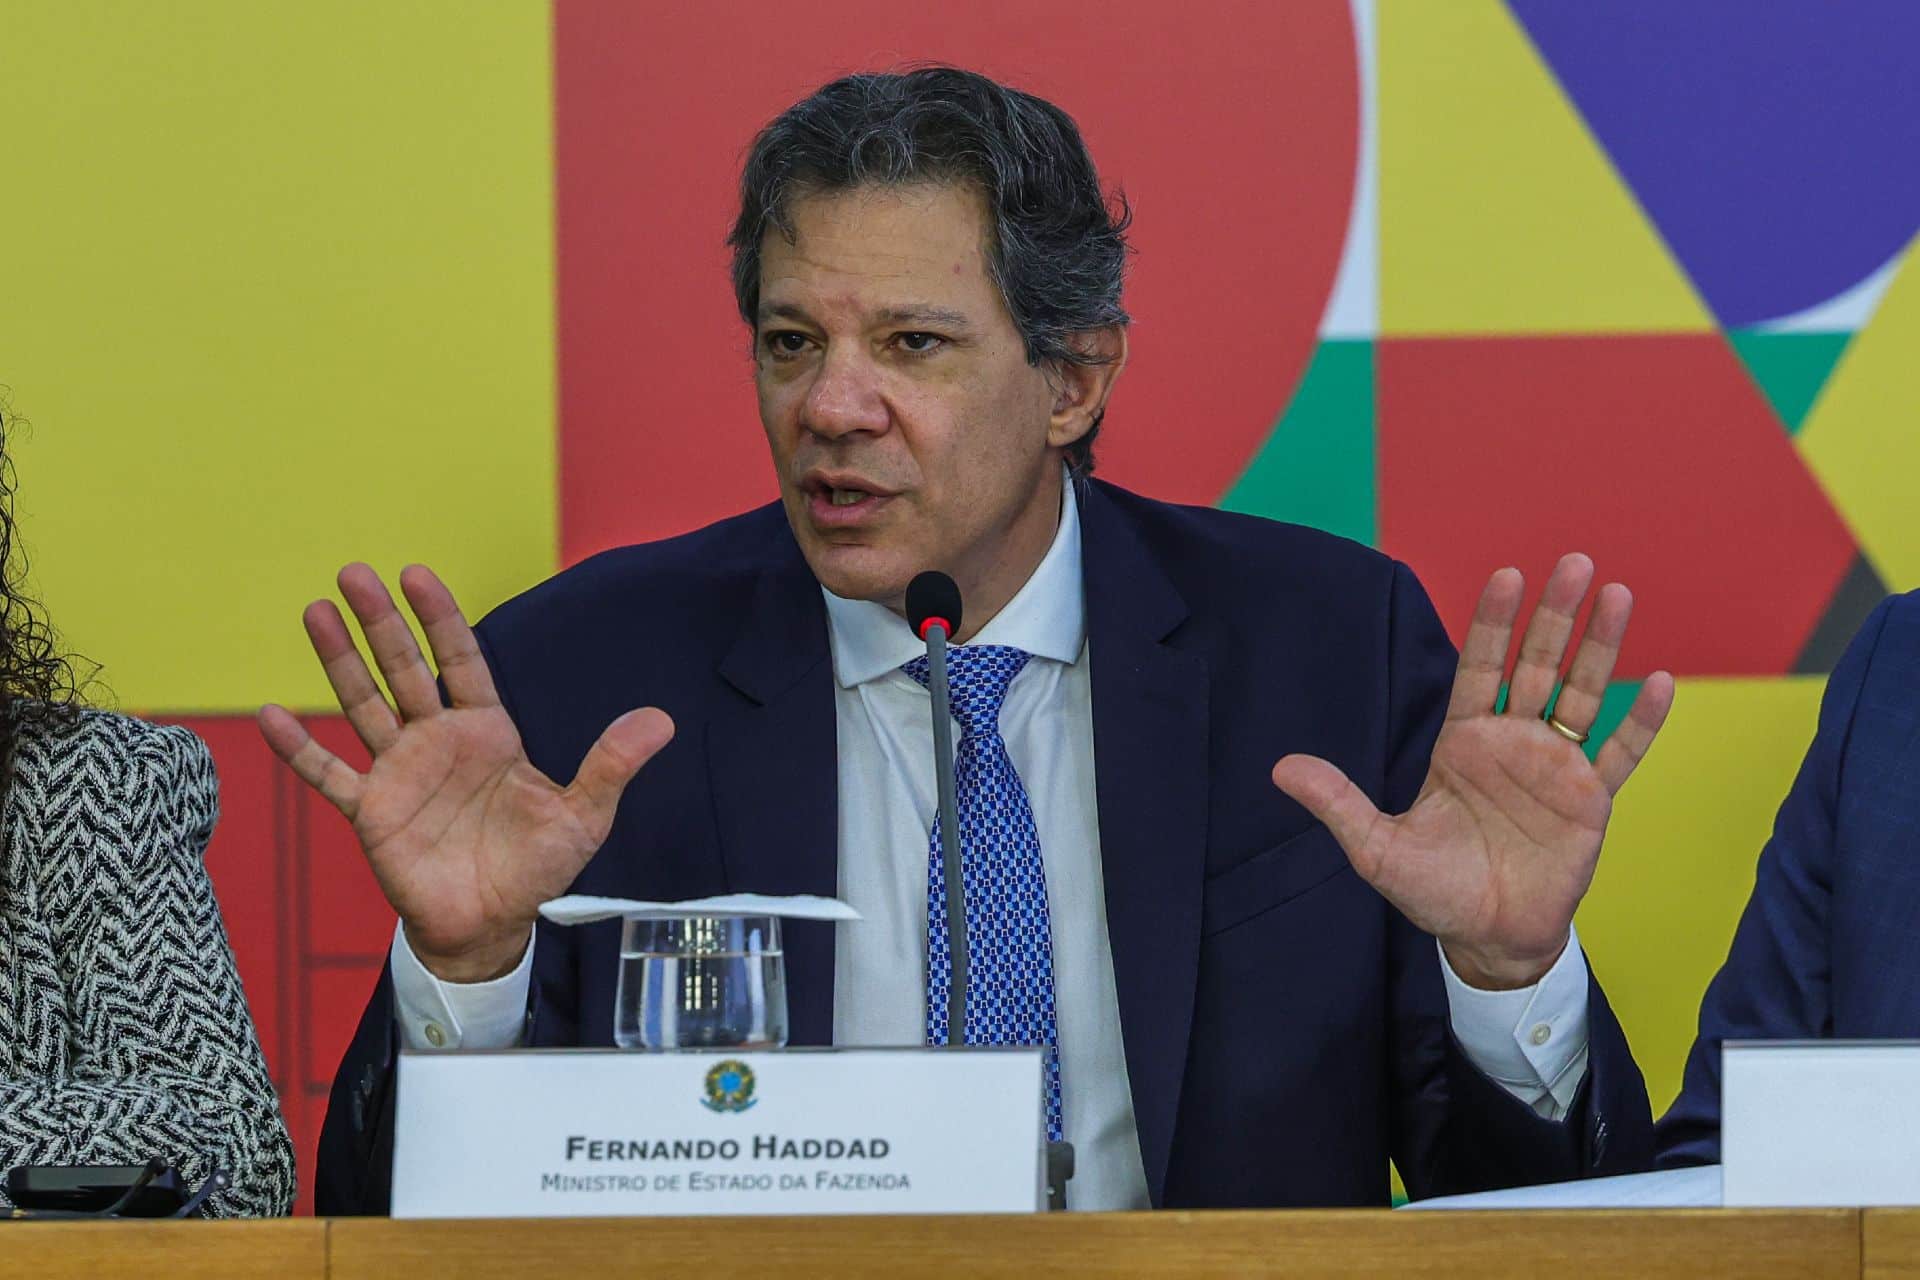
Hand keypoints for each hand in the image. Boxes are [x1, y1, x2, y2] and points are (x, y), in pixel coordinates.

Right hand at [257, 564, 673, 982]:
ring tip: (314, 612)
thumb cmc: (536, 869)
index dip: (439, 617)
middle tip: (354, 572)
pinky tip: (269, 715)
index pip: (460, 661)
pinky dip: (298, 748)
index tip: (416, 574)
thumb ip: (611, 765)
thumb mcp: (582, 816)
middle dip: (380, 622)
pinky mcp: (371, 812)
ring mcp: (399, 773)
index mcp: (487, 733)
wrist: (491, 926)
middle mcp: (438, 742)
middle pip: (404, 669)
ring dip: (338, 661)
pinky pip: (329, 775)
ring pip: (362, 705)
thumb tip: (660, 721)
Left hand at [1271, 554, 1673, 989]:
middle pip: (1536, 665)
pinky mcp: (1591, 801)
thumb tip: (1280, 769)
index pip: (1479, 668)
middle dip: (1552, 615)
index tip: (1507, 575)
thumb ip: (1338, 803)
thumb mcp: (1376, 848)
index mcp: (1463, 742)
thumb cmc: (1431, 889)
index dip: (1492, 623)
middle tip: (1575, 562)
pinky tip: (1657, 682)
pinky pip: (1619, 754)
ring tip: (1617, 595)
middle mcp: (1511, 742)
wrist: (1487, 938)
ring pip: (1582, 695)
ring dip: (1600, 646)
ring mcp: (1555, 767)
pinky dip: (1640, 721)